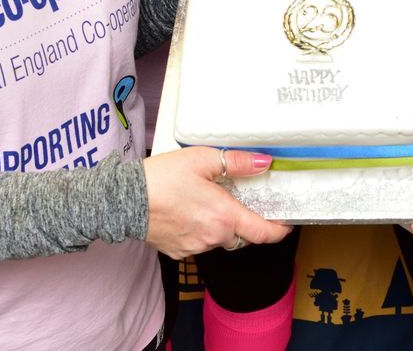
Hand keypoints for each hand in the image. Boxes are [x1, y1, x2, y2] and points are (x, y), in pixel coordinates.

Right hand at [142, 147, 289, 259]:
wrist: (125, 201)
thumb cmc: (162, 178)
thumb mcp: (203, 160)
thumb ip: (237, 163)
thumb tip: (264, 163)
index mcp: (224, 216)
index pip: (263, 233)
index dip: (279, 230)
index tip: (287, 223)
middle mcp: (214, 237)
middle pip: (241, 235)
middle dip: (245, 221)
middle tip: (238, 201)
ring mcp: (196, 247)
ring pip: (220, 239)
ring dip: (221, 225)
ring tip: (207, 202)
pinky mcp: (179, 252)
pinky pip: (200, 243)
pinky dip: (201, 231)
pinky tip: (189, 213)